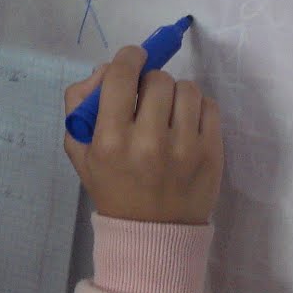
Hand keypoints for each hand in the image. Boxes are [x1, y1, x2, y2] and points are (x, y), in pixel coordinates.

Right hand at [63, 46, 222, 224]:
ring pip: (187, 88)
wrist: (152, 235)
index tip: (133, 58)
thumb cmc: (113, 189)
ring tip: (168, 112)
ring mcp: (185, 148)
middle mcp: (149, 142)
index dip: (129, 57)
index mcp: (111, 141)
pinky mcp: (212, 154)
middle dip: (150, 82)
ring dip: (175, 94)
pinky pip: (209, 106)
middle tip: (147, 99)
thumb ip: (80, 104)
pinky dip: (197, 108)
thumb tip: (106, 70)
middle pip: (157, 79)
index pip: (122, 76)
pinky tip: (186, 125)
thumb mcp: (81, 152)